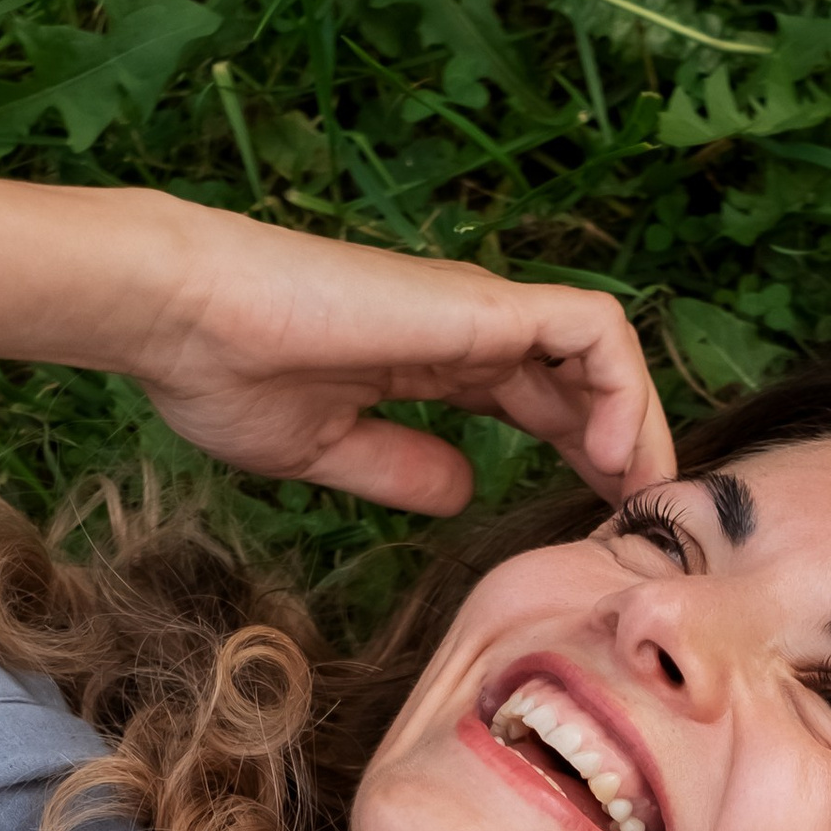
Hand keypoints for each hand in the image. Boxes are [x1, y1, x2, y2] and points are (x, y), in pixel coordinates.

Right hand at [145, 221, 670, 508]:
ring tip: (645, 496)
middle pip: (583, 382)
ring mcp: (479, 311)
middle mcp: (467, 329)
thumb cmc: (227, 376)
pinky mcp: (484, 303)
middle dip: (627, 452)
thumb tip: (466, 492)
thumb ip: (402, 469)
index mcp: (431, 360)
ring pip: (602, 351)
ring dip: (639, 422)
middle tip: (647, 527)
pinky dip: (623, 385)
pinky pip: (591, 329)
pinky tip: (616, 454)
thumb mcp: (329, 450)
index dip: (581, 458)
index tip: (597, 526)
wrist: (183, 319)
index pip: (539, 402)